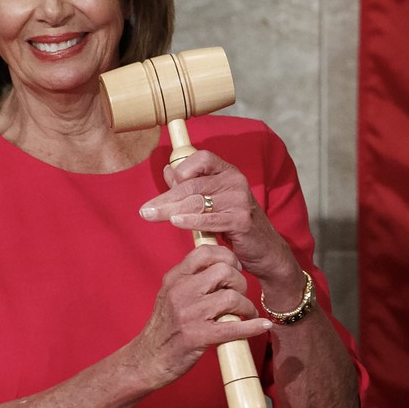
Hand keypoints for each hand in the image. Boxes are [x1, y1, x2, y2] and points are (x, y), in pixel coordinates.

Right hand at [131, 244, 271, 389]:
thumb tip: (218, 267)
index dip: (226, 256)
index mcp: (174, 278)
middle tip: (240, 293)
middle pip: (224, 271)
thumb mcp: (169, 294)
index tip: (234, 268)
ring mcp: (189, 314)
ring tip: (246, 313)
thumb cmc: (164, 327)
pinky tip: (261, 326)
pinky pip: (234, 328)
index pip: (204, 252)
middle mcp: (180, 292)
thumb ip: (189, 279)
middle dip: (240, 282)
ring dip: (247, 306)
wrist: (148, 358)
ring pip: (232, 297)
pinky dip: (253, 327)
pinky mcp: (198, 336)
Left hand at [138, 150, 299, 286]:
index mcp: (227, 171)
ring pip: (197, 202)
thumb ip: (190, 185)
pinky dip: (190, 221)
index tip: (167, 184)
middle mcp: (235, 181)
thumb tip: (167, 169)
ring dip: (171, 211)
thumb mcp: (211, 200)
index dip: (182, 168)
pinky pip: (210, 219)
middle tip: (145, 210)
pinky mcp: (242, 219)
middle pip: (192, 185)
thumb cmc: (233, 222)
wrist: (263, 249)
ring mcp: (240, 199)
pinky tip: (175, 222)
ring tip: (152, 216)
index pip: (202, 158)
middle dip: (166, 199)